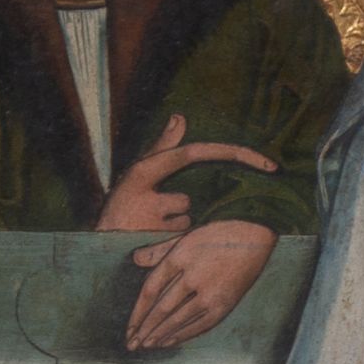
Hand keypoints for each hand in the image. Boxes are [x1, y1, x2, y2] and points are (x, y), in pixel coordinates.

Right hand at [98, 116, 275, 239]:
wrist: (95, 246)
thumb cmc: (121, 207)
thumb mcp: (139, 175)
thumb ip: (162, 148)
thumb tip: (181, 117)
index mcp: (146, 167)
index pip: (198, 153)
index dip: (235, 155)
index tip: (268, 163)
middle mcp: (148, 184)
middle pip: (189, 199)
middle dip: (177, 211)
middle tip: (148, 217)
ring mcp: (151, 211)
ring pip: (186, 220)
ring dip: (173, 227)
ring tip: (146, 229)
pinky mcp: (154, 236)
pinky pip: (180, 237)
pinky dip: (170, 241)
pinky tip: (148, 241)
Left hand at [126, 215, 277, 350]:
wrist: (254, 236)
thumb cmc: (217, 234)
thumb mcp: (185, 236)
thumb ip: (159, 250)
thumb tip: (135, 259)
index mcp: (180, 257)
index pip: (151, 290)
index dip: (137, 312)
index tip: (129, 327)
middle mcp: (193, 277)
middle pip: (162, 309)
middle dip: (145, 329)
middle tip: (132, 344)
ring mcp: (210, 293)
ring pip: (179, 319)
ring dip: (161, 335)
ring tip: (147, 346)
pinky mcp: (225, 304)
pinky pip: (200, 324)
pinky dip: (183, 334)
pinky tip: (169, 342)